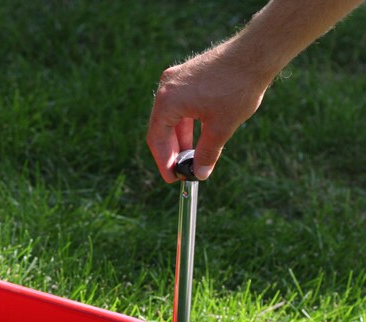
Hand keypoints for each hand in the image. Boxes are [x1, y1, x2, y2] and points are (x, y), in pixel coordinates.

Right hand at [147, 45, 269, 182]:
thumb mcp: (221, 127)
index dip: (163, 162)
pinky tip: (198, 136)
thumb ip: (207, 153)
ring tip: (191, 157)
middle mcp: (167, 88)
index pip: (157, 139)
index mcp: (168, 101)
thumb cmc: (237, 87)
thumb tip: (200, 174)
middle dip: (172, 151)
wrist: (256, 52)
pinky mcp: (189, 74)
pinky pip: (181, 105)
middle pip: (161, 128)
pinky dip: (187, 123)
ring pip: (172, 117)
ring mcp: (177, 79)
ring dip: (180, 139)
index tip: (172, 177)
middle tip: (181, 170)